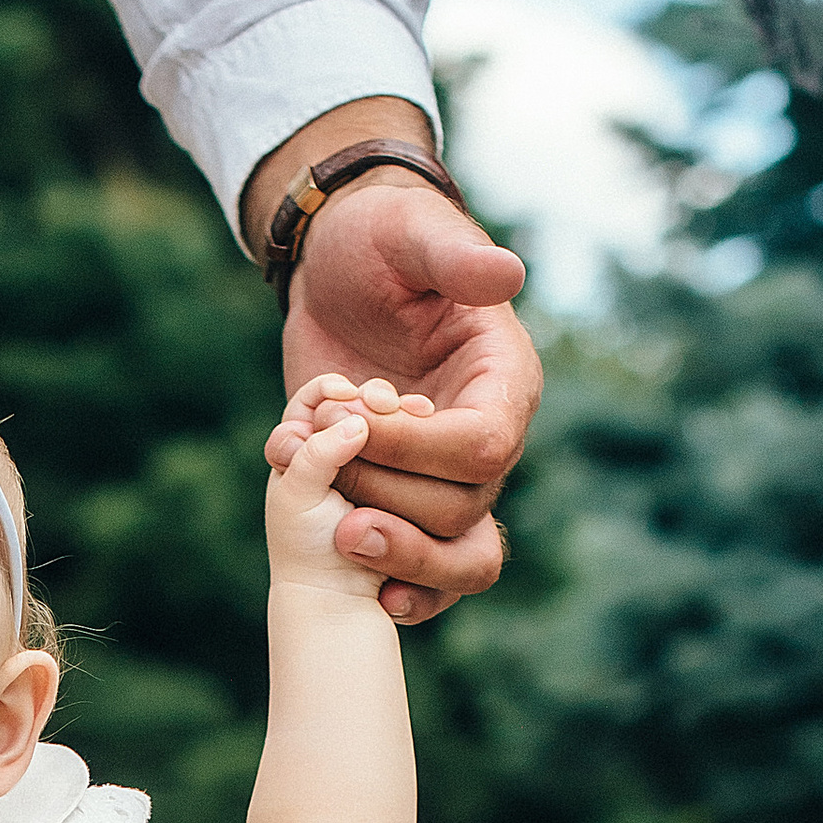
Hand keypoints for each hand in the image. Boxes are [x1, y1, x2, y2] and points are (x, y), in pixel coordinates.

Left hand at [282, 186, 540, 626]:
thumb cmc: (377, 240)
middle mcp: (487, 437)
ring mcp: (447, 476)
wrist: (335, 272)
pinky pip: (426, 568)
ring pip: (447, 550)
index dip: (417, 451)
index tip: (354, 425)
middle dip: (383, 494)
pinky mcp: (408, 497)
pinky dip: (399, 585)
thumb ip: (453, 257)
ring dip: (379, 541)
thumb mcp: (408, 233)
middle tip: (313, 457)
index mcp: (502, 380)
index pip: (482, 446)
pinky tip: (363, 589)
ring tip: (319, 512)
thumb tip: (508, 275)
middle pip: (459, 509)